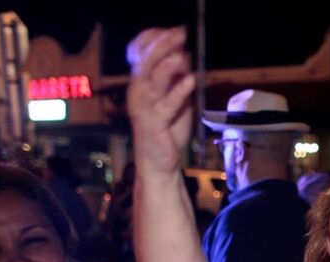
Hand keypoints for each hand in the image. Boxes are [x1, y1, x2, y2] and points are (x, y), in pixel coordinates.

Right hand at [126, 27, 194, 175]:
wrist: (160, 162)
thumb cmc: (166, 130)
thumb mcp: (175, 99)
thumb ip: (177, 79)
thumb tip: (184, 55)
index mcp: (142, 84)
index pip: (141, 54)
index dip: (154, 39)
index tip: (173, 30)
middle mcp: (139, 92)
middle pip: (147, 63)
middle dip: (163, 46)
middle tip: (179, 33)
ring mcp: (144, 108)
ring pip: (153, 81)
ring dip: (167, 66)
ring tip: (181, 56)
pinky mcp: (154, 124)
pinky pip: (166, 105)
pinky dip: (178, 92)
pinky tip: (190, 80)